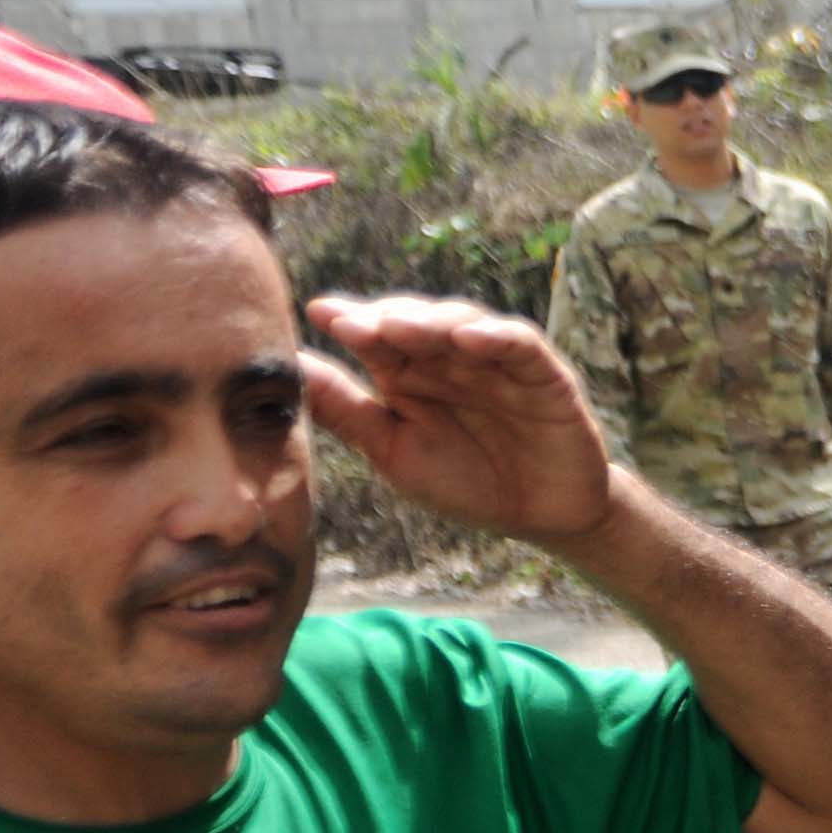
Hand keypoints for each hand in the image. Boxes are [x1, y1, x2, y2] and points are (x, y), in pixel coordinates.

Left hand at [300, 297, 623, 545]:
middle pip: (415, 322)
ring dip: (431, 322)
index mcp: (408, 375)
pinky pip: (519, 345)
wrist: (541, 518)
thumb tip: (288, 371)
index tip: (319, 314)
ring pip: (462, 323)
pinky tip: (467, 338)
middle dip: (384, 319)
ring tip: (401, 327)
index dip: (350, 322)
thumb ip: (346, 412)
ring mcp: (496, 363)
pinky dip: (495, 337)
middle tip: (352, 324)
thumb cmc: (465, 483)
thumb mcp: (394, 453)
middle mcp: (449, 360)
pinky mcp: (543, 375)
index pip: (376, 338)